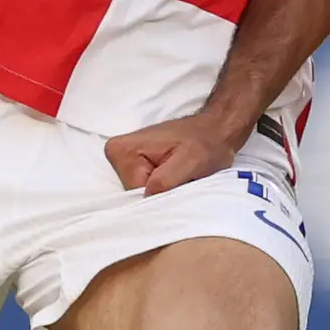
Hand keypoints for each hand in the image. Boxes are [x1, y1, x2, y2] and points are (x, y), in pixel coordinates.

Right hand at [106, 107, 252, 195]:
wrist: (214, 131)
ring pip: (139, 193)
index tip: (178, 184)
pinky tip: (174, 178)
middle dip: (160, 193)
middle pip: (134, 194)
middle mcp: (115, 154)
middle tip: (181, 179)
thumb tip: (146, 199)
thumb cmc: (205, 143)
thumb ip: (166, 180)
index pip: (135, 193)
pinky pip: (143, 188)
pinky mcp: (133, 165)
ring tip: (179, 177)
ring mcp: (123, 160)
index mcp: (123, 150)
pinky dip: (161, 189)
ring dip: (162, 191)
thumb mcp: (191, 161)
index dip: (159, 195)